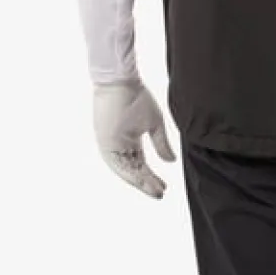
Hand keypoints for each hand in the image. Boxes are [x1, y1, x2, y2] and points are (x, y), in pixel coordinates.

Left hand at [93, 77, 176, 198]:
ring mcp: (110, 146)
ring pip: (125, 170)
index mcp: (129, 142)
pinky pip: (117, 164)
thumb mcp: (154, 124)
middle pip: (133, 170)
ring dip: (139, 182)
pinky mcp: (104, 143)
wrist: (120, 80)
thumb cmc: (135, 96)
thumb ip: (161, 144)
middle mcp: (118, 147)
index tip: (164, 187)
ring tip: (154, 191)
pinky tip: (142, 181)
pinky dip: (129, 173)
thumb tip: (170, 162)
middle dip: (146, 183)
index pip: (140, 165)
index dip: (152, 177)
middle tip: (160, 194)